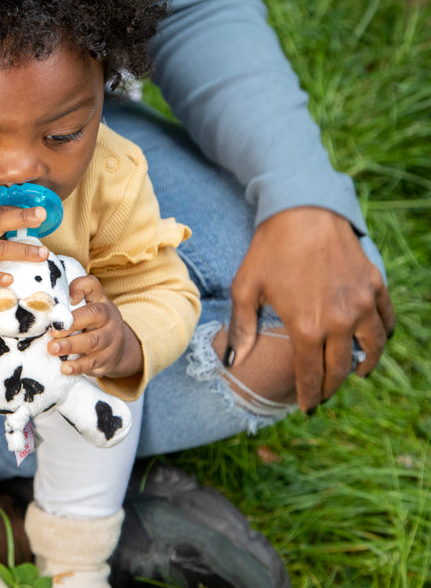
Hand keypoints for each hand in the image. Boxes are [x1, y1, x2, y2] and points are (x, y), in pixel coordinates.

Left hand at [48, 274, 143, 377]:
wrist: (118, 350)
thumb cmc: (93, 325)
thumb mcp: (87, 309)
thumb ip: (69, 302)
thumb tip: (47, 304)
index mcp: (99, 301)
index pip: (92, 286)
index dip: (79, 288)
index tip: (66, 297)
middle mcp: (108, 318)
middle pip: (93, 315)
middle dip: (71, 322)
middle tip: (53, 330)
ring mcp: (110, 339)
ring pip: (92, 341)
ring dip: (70, 345)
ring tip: (53, 348)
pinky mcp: (106, 360)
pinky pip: (92, 363)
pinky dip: (78, 366)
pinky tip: (65, 368)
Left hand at [228, 207, 394, 412]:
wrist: (303, 211)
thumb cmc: (269, 249)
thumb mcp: (246, 287)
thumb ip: (242, 328)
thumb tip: (234, 361)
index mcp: (306, 326)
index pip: (310, 375)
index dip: (308, 395)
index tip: (306, 407)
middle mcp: (339, 320)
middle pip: (340, 368)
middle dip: (331, 387)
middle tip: (324, 395)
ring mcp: (362, 303)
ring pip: (371, 349)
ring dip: (363, 366)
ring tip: (354, 373)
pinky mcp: (375, 285)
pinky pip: (386, 320)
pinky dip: (382, 336)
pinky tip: (372, 341)